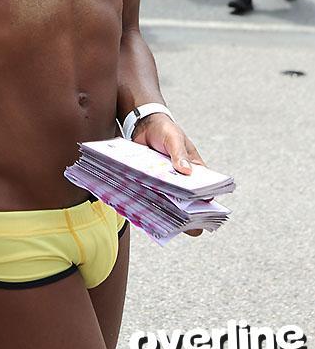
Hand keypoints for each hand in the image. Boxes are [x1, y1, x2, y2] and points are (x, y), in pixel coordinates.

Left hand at [132, 114, 205, 236]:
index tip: (201, 217)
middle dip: (185, 214)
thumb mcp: (174, 138)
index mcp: (195, 169)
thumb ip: (179, 153)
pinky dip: (149, 203)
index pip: (204, 190)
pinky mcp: (150, 183)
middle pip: (187, 201)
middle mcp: (182, 179)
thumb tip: (187, 171)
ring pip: (168, 202)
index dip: (204, 204)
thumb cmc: (165, 129)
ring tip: (161, 221)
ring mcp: (165, 183)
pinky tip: (145, 211)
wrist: (143, 124)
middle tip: (180, 224)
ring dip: (165, 211)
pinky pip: (151, 196)